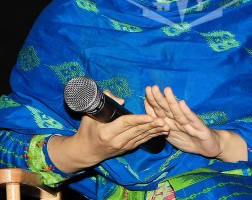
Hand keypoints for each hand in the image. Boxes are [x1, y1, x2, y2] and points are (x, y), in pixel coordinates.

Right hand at [48, 90, 168, 172]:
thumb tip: (121, 100)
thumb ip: (106, 102)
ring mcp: (123, 146)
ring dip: (155, 131)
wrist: (85, 151)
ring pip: (141, 137)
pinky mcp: (127, 148)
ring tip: (166, 126)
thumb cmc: (87, 129)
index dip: (139, 120)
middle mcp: (116, 141)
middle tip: (164, 120)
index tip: (150, 116)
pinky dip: (152, 136)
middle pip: (137, 131)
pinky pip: (142, 141)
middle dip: (151, 125)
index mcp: (107, 132)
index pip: (125, 124)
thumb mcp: (90, 114)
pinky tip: (161, 132)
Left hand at [144, 85, 223, 157]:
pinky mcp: (200, 129)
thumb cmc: (189, 139)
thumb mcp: (171, 134)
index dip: (153, 101)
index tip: (147, 90)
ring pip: (178, 112)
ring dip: (172, 101)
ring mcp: (190, 124)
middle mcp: (180, 120)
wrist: (209, 147)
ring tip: (167, 90)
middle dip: (160, 98)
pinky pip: (192, 120)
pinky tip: (182, 104)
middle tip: (153, 87)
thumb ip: (160, 124)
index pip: (160, 111)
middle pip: (168, 109)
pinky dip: (187, 112)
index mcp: (172, 122)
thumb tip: (148, 110)